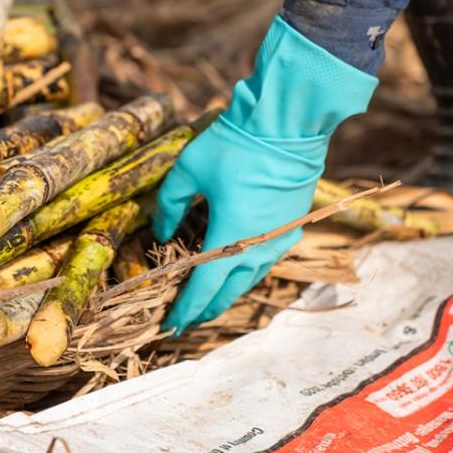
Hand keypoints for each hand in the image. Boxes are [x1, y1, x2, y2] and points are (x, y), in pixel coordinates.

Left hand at [154, 16, 377, 333]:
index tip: (169, 327)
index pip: (202, 289)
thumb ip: (169, 205)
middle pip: (228, 292)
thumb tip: (161, 232)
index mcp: (229, 240)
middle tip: (186, 319)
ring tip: (209, 299)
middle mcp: (258, 249)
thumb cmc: (235, 145)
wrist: (289, 124)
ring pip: (250, 279)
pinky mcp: (292, 225)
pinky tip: (238, 267)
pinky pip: (266, 259)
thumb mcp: (188, 170)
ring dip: (227, 292)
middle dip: (205, 309)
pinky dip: (247, 271)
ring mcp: (279, 239)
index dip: (184, 310)